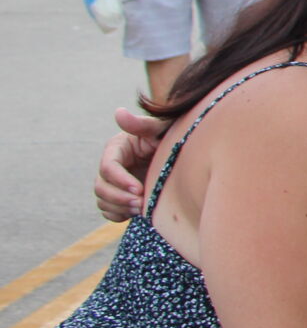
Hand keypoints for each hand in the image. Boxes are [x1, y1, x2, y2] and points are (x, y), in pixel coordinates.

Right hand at [94, 107, 164, 222]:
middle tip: (142, 203)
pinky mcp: (119, 195)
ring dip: (120, 207)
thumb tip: (118, 112)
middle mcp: (111, 165)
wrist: (184, 155)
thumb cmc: (172, 137)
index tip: (140, 189)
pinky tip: (135, 213)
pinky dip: (118, 215)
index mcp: (117, 148)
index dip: (120, 180)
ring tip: (142, 208)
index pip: (108, 167)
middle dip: (119, 197)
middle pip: (101, 187)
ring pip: (102, 200)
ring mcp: (114, 182)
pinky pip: (108, 211)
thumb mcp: (159, 129)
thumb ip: (140, 124)